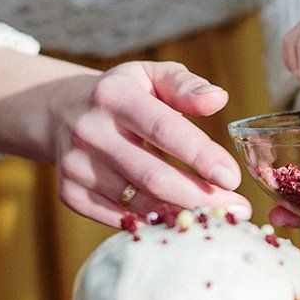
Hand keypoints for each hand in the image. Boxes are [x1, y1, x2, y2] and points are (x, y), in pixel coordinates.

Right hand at [52, 60, 250, 225]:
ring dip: (183, 213)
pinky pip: (118, 218)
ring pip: (139, 203)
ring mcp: (75, 166)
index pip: (164, 129)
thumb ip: (186, 86)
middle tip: (238, 208)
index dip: (200, 155)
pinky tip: (181, 221)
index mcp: (114, 96)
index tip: (232, 178)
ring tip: (219, 217)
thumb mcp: (152, 76)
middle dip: (200, 197)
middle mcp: (89, 131)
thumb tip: (218, 99)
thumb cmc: (126, 94)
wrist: (61, 111)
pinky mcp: (69, 194)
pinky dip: (154, 223)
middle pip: (153, 176)